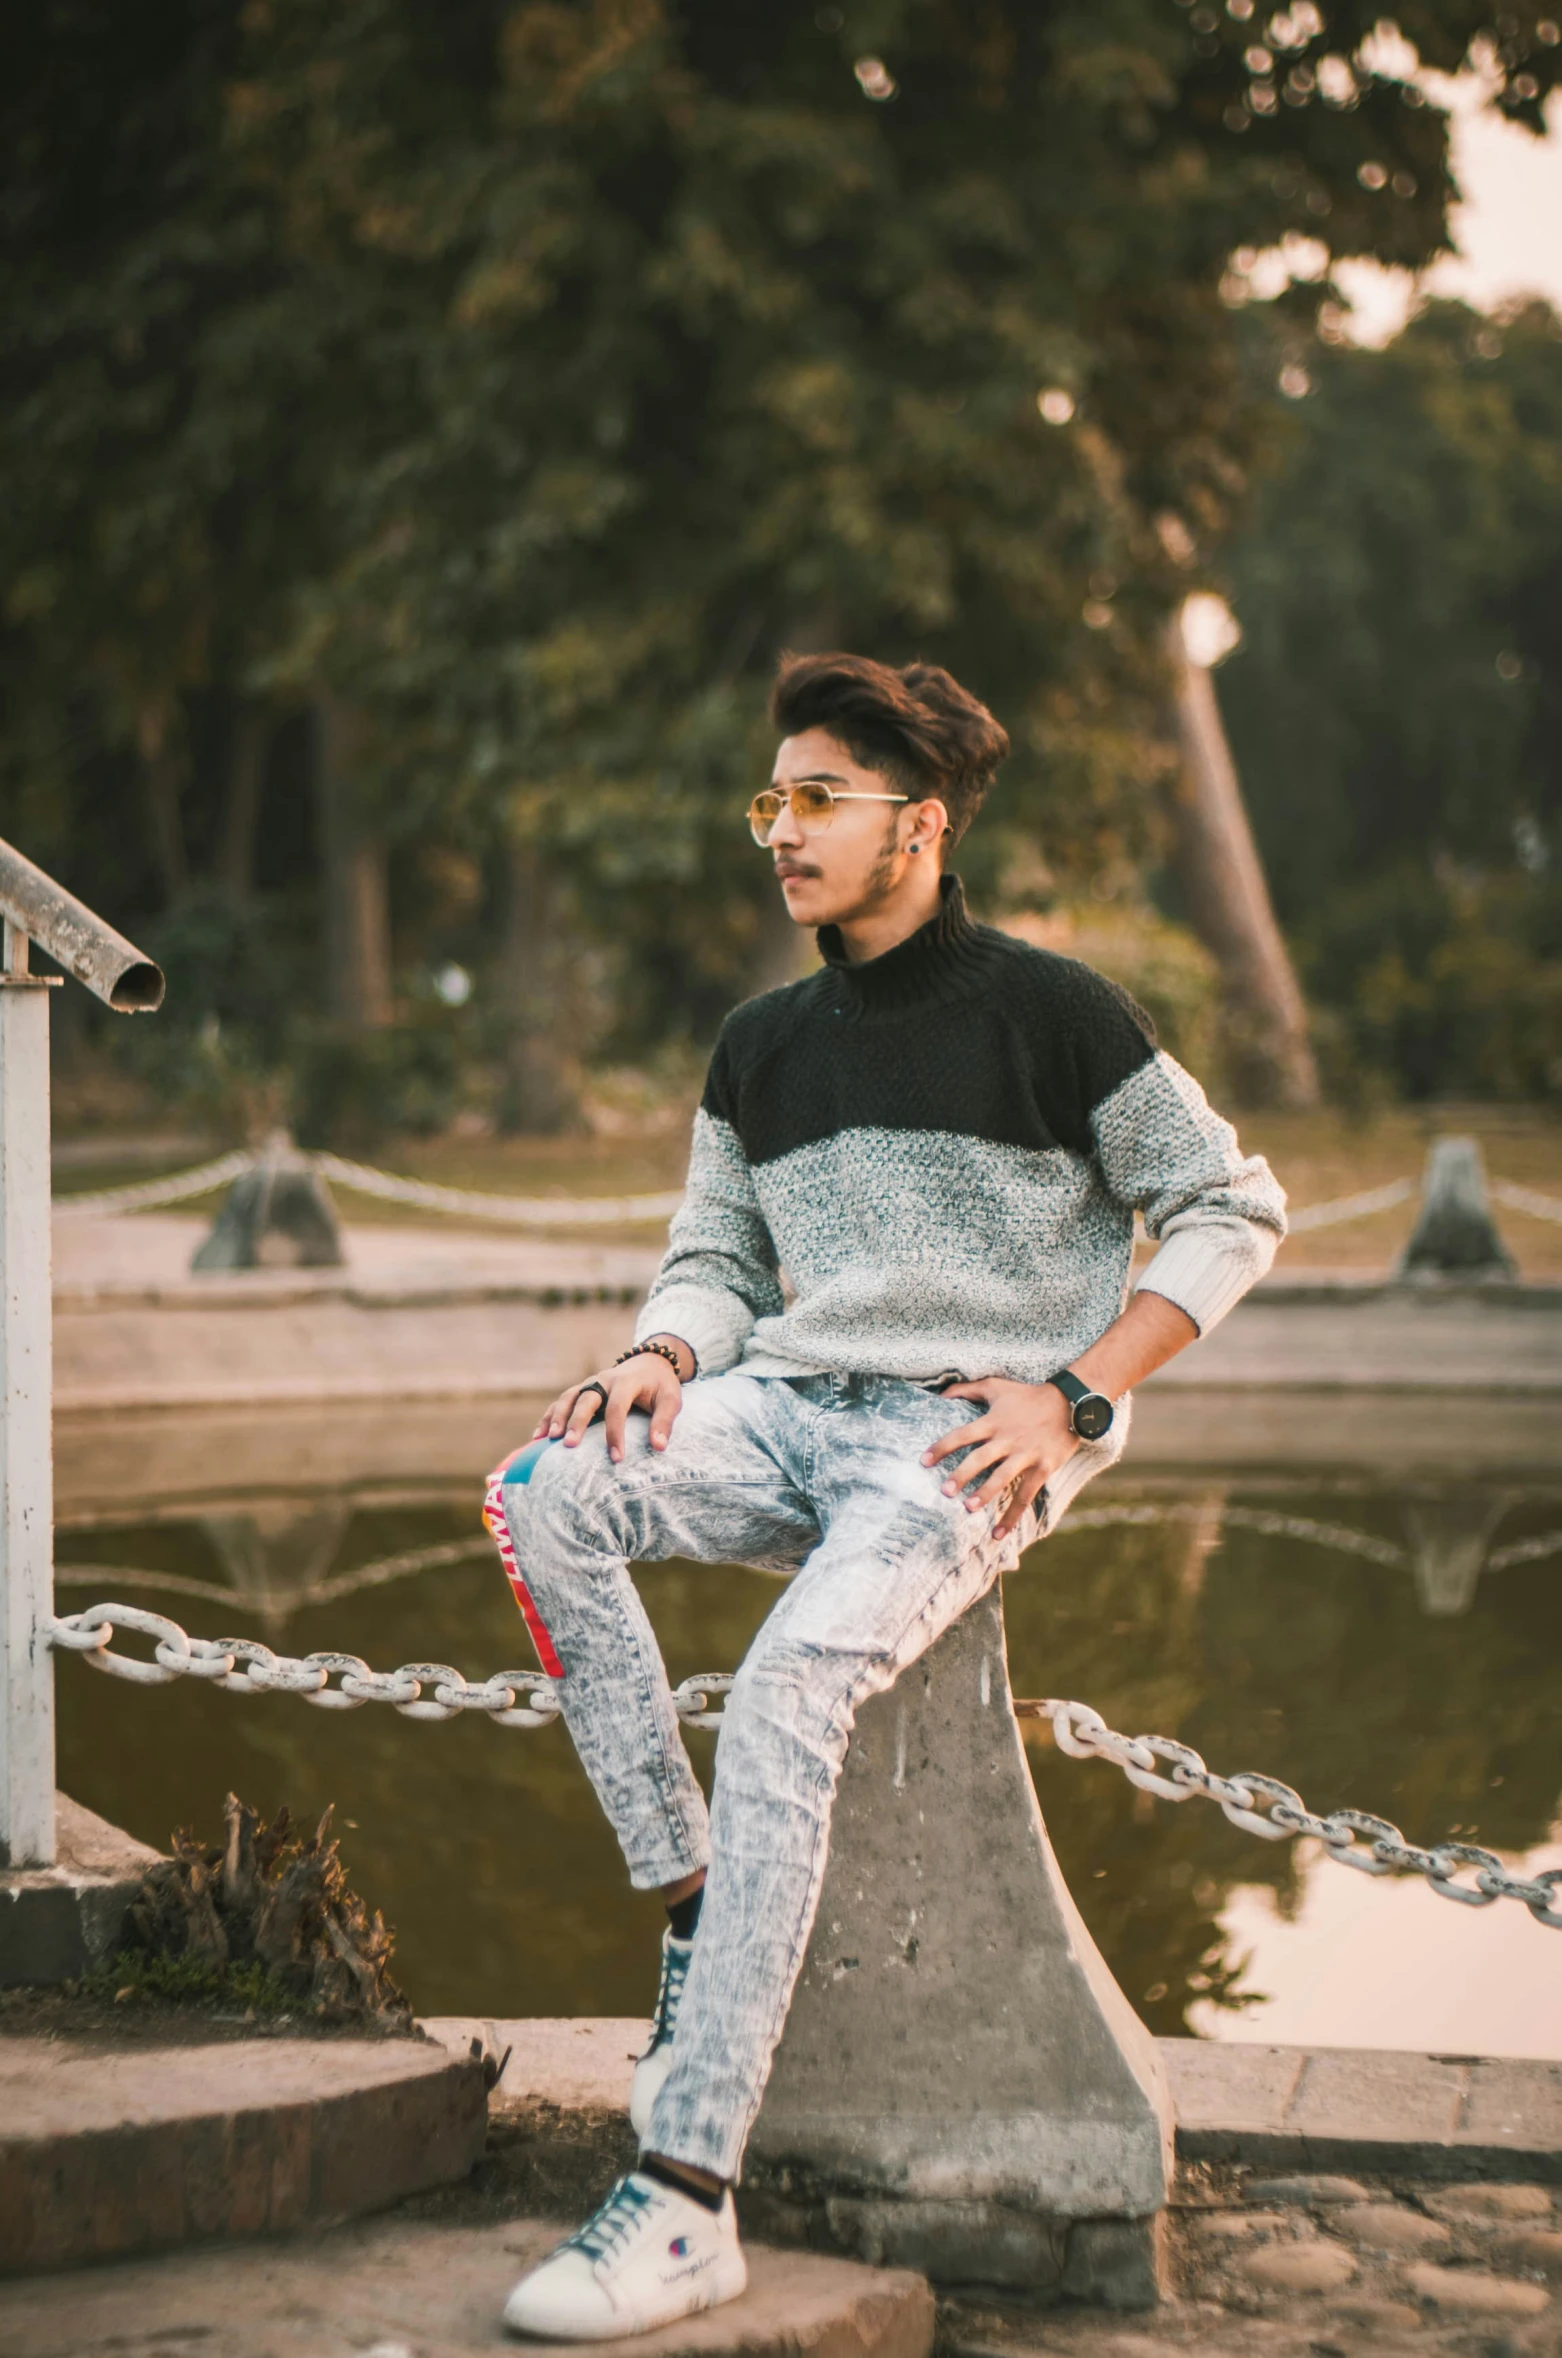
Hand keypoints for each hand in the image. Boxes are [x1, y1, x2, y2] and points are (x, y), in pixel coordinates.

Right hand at [533, 1340, 688, 1463]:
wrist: (650, 1363)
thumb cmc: (660, 1387)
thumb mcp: (671, 1400)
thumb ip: (665, 1422)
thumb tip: (658, 1447)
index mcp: (627, 1381)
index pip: (618, 1407)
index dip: (615, 1433)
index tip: (617, 1458)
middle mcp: (605, 1379)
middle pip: (586, 1398)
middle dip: (576, 1421)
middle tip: (569, 1445)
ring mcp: (590, 1383)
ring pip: (568, 1397)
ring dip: (556, 1417)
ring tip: (546, 1440)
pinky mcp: (582, 1389)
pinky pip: (561, 1402)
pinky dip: (549, 1417)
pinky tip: (538, 1437)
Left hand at [921, 1377, 1079, 1539]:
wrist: (1069, 1403)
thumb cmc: (1028, 1396)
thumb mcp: (996, 1386)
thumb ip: (966, 1389)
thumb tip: (940, 1395)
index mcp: (993, 1421)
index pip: (962, 1434)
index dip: (942, 1447)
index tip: (924, 1461)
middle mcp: (1008, 1439)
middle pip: (981, 1458)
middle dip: (962, 1475)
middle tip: (945, 1492)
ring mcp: (1026, 1455)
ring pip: (1003, 1477)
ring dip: (986, 1493)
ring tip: (969, 1508)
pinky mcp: (1043, 1468)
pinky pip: (1025, 1495)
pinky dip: (1012, 1516)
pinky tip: (998, 1534)